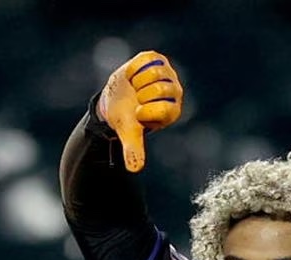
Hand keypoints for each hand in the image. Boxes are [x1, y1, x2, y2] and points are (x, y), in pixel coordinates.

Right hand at [96, 50, 182, 172]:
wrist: (115, 99)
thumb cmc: (125, 118)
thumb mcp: (129, 133)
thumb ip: (134, 149)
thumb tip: (134, 169)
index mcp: (172, 111)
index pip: (165, 108)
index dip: (145, 111)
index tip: (138, 114)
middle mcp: (175, 92)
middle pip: (160, 89)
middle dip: (140, 95)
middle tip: (136, 100)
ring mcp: (167, 73)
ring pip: (154, 73)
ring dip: (137, 82)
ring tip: (135, 88)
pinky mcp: (156, 59)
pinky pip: (145, 60)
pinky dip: (134, 69)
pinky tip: (133, 77)